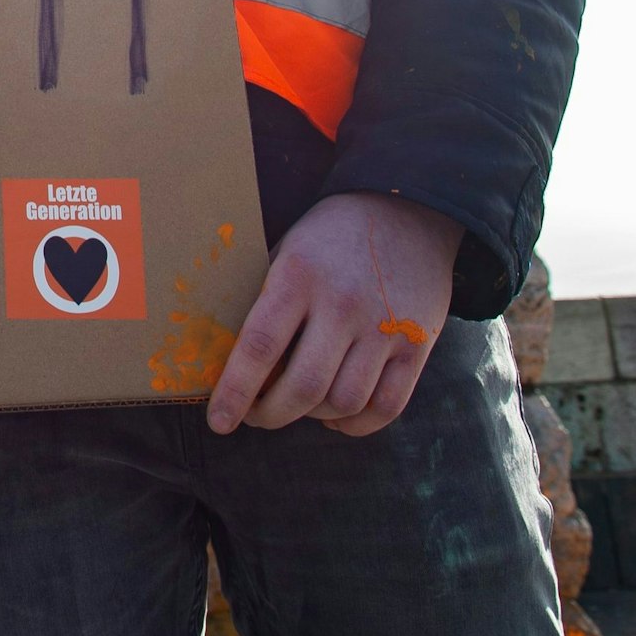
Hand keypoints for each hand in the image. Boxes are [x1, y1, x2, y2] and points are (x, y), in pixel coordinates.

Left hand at [207, 192, 460, 437]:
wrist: (405, 211)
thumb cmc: (329, 237)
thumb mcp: (287, 250)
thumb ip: (266, 300)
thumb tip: (229, 359)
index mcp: (299, 276)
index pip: (260, 346)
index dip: (235, 391)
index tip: (218, 422)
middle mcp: (342, 305)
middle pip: (303, 386)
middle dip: (270, 415)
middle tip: (255, 417)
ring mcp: (384, 327)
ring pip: (343, 402)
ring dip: (313, 417)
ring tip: (298, 405)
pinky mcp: (417, 345)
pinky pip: (386, 407)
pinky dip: (356, 424)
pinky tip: (337, 416)